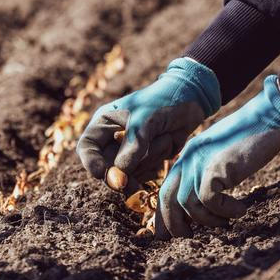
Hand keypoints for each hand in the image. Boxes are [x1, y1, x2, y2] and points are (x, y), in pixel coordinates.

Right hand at [77, 57, 219, 191]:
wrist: (192, 99)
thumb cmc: (164, 101)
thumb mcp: (146, 120)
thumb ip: (132, 146)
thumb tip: (118, 176)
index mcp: (105, 123)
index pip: (87, 147)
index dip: (90, 162)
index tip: (102, 173)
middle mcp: (113, 139)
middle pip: (106, 168)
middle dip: (123, 172)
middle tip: (136, 179)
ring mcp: (130, 151)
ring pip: (128, 173)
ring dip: (148, 160)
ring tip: (164, 137)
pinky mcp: (147, 160)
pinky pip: (145, 174)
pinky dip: (157, 164)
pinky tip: (169, 143)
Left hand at [155, 75, 279, 238]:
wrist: (268, 116)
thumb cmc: (250, 138)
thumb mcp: (221, 157)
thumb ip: (208, 175)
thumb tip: (203, 206)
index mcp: (187, 157)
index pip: (166, 190)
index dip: (164, 215)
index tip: (170, 234)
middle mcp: (188, 159)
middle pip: (168, 199)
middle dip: (174, 225)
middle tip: (190, 239)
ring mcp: (200, 162)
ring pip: (187, 204)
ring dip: (207, 220)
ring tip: (226, 222)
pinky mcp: (215, 166)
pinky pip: (210, 200)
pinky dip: (225, 211)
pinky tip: (241, 209)